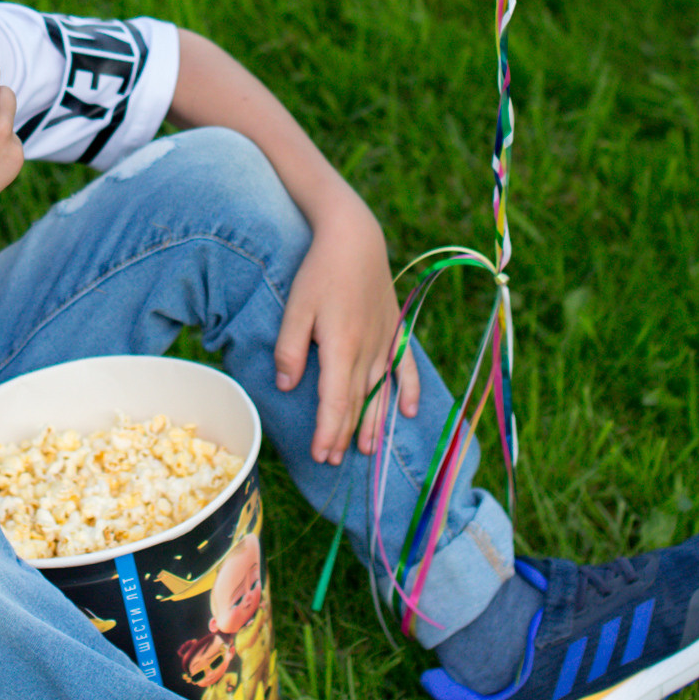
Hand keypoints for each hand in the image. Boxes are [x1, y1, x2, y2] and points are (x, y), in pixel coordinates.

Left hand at [272, 195, 418, 463]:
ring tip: (366, 450)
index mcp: (342, 347)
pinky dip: (409, 390)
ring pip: (380, 392)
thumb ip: (289, 350)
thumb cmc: (320, 271)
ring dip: (374, 422)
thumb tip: (288, 387)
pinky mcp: (395, 330)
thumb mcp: (295, 308)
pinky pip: (406, 367)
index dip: (328, 431)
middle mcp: (368, 350)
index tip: (319, 455)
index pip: (336, 402)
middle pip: (357, 402)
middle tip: (331, 461)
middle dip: (345, 434)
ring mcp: (385, 341)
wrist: (355, 237)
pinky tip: (410, 412)